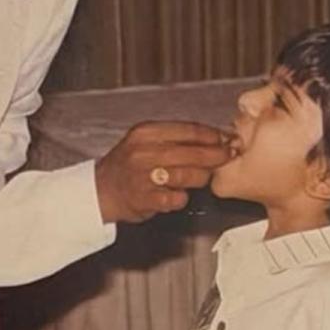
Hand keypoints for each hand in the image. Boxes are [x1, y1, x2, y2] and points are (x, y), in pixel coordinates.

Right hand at [95, 121, 233, 223]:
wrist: (101, 190)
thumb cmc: (129, 164)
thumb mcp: (144, 140)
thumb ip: (174, 137)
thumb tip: (215, 136)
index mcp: (145, 133)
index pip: (188, 130)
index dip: (212, 135)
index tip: (226, 138)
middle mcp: (143, 152)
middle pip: (192, 152)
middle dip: (216, 155)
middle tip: (228, 156)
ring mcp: (143, 177)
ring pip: (188, 175)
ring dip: (202, 176)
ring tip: (203, 176)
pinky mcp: (145, 199)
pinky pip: (178, 198)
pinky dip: (183, 197)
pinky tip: (178, 194)